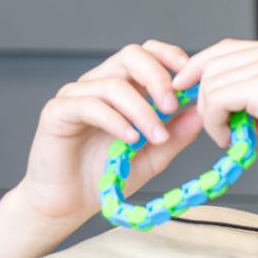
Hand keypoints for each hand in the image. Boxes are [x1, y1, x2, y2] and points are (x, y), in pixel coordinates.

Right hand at [19, 41, 202, 224]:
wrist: (68, 204)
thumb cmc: (106, 175)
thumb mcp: (152, 155)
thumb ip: (176, 134)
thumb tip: (200, 113)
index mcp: (123, 87)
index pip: (147, 53)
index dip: (170, 57)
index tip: (191, 79)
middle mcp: (99, 84)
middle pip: (131, 55)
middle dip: (158, 77)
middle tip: (172, 106)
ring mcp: (75, 96)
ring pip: (113, 84)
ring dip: (141, 109)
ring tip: (155, 136)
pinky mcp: (56, 113)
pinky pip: (88, 105)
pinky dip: (115, 120)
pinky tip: (130, 139)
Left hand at [173, 38, 257, 191]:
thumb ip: (247, 94)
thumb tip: (210, 95)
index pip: (226, 49)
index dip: (199, 70)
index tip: (185, 92)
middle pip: (213, 62)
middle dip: (202, 97)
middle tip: (216, 127)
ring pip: (211, 80)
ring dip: (210, 114)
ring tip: (230, 136)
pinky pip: (217, 98)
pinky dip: (215, 123)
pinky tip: (232, 139)